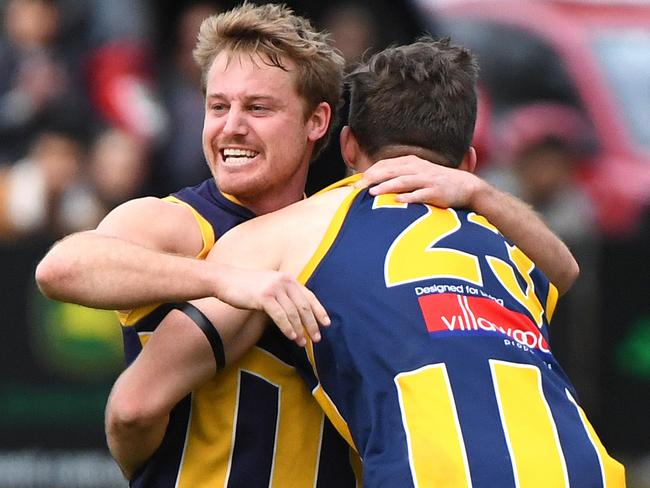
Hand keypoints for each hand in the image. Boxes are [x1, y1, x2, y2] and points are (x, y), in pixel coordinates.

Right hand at [218, 265, 329, 345]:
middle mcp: (284, 282)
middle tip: (317, 338)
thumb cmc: (246, 286)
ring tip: (302, 342)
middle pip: (304, 306)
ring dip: (299, 330)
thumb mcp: (269, 285)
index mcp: (288, 279)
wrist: (225, 280)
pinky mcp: (264, 297)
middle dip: (312, 324)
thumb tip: (296, 312)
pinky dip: (287, 328)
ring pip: (293, 313)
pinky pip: (280, 316)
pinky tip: (291, 337)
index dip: (319, 310)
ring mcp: (274, 289)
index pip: (309, 296)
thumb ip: (283, 294)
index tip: (326, 323)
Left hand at [355, 155, 482, 207]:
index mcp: (410, 162)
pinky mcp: (436, 192)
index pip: (384, 165)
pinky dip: (409, 197)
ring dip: (386, 187)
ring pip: (403, 181)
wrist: (464, 186)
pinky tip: (398, 201)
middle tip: (356, 188)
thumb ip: (397, 177)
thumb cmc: (435, 183)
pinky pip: (421, 194)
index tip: (353, 183)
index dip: (368, 173)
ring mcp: (427, 180)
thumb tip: (372, 185)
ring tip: (372, 193)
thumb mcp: (416, 174)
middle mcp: (417, 168)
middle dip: (372, 179)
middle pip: (390, 171)